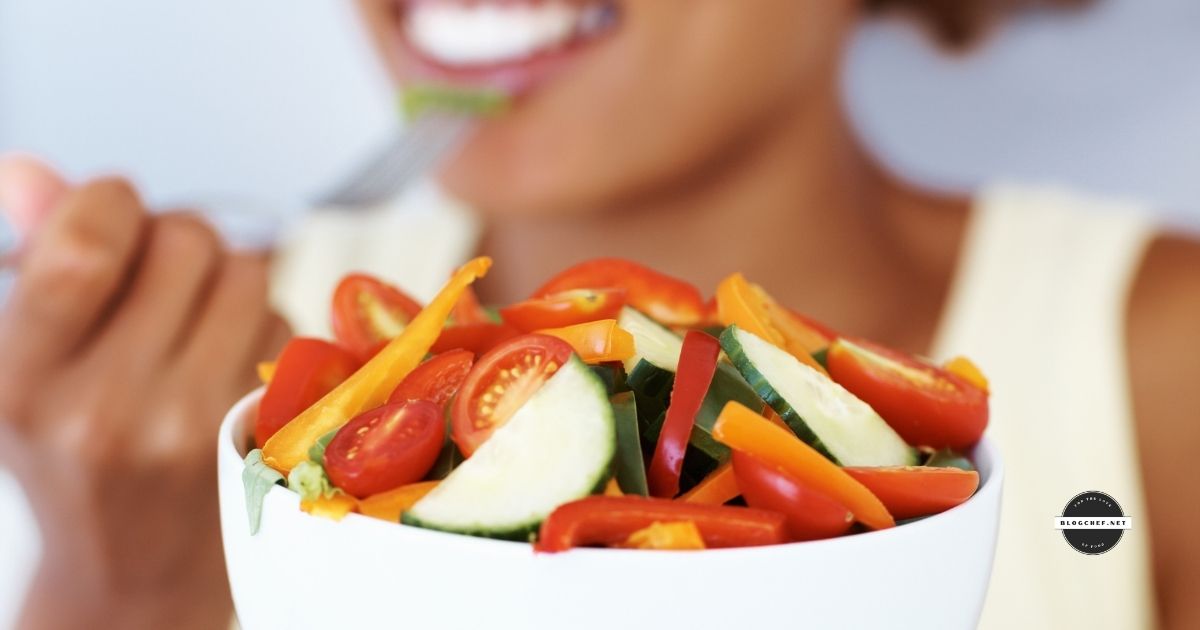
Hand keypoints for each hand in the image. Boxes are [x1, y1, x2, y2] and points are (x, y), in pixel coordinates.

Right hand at [0, 156, 288, 628]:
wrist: (133, 567)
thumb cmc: (70, 451)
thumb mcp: (24, 361)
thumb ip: (36, 257)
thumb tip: (31, 169)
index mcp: (23, 383)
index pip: (90, 242)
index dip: (112, 200)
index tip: (113, 212)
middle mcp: (108, 411)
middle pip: (187, 239)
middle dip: (174, 235)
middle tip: (156, 270)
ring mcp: (198, 427)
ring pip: (250, 268)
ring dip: (223, 272)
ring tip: (187, 318)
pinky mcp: (263, 433)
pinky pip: (284, 318)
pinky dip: (257, 319)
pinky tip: (220, 361)